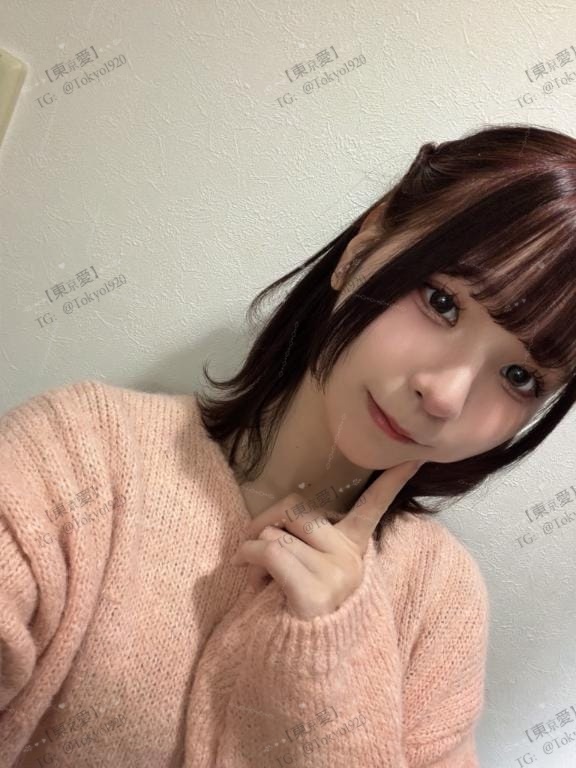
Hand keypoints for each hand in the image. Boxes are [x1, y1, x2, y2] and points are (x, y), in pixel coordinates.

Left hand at [230, 460, 422, 618]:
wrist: (295, 667)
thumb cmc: (294, 609)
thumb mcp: (309, 568)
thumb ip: (308, 539)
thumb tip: (280, 516)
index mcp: (355, 550)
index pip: (375, 508)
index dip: (391, 481)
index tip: (411, 457)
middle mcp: (352, 560)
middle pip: (300, 509)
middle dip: (268, 519)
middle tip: (253, 538)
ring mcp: (336, 576)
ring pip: (279, 532)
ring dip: (253, 543)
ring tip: (253, 567)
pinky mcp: (314, 592)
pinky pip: (270, 551)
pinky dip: (247, 554)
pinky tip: (243, 567)